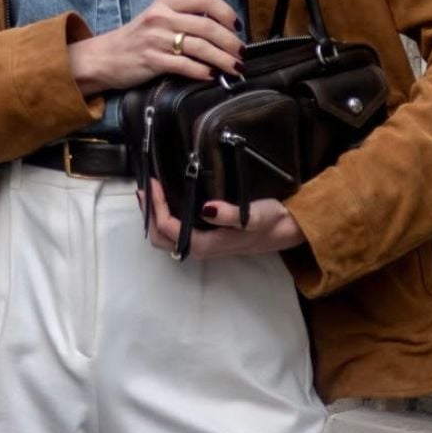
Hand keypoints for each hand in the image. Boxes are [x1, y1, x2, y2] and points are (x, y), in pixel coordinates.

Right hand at [68, 0, 244, 95]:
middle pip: (207, 26)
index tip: (238, 26)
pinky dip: (202, 71)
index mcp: (166, 1)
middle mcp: (162, 16)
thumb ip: (185, 17)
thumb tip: (221, 28)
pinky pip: (185, 65)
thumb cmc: (136, 38)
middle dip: (230, 42)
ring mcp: (156, 38)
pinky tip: (212, 76)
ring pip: (200, 47)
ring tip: (235, 68)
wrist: (104, 57)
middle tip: (242, 53)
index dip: (226, 12)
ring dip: (223, 59)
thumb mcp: (158, 17)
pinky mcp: (152, 60)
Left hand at [140, 178, 306, 258]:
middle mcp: (201, 248)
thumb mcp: (254, 216)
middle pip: (161, 237)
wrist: (287, 230)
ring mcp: (202, 244)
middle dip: (149, 214)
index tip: (153, 184)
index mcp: (207, 244)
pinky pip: (175, 232)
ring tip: (149, 193)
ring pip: (166, 237)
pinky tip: (165, 201)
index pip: (170, 228)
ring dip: (154, 217)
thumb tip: (207, 209)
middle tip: (144, 187)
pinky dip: (163, 218)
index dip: (157, 207)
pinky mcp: (206, 238)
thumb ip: (231, 215)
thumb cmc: (270, 221)